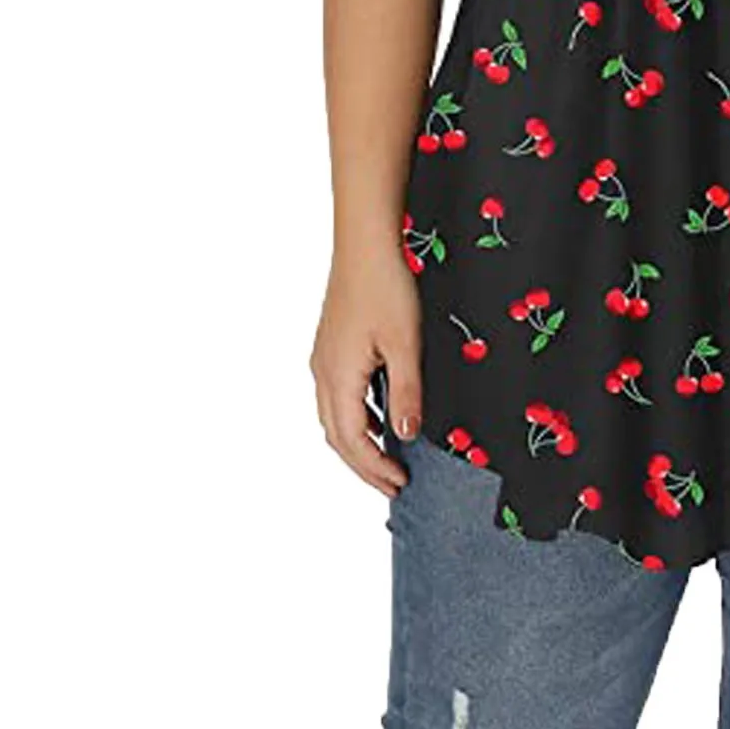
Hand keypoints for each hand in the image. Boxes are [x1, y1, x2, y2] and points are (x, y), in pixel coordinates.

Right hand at [310, 239, 422, 495]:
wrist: (365, 243)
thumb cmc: (386, 286)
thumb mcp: (405, 344)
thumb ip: (406, 392)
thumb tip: (405, 435)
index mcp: (339, 377)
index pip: (352, 441)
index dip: (374, 468)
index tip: (399, 484)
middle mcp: (323, 373)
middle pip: (337, 436)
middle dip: (363, 465)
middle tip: (393, 483)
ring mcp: (323, 358)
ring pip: (333, 416)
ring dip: (357, 442)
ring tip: (387, 457)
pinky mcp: (330, 346)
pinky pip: (337, 395)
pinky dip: (355, 416)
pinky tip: (378, 414)